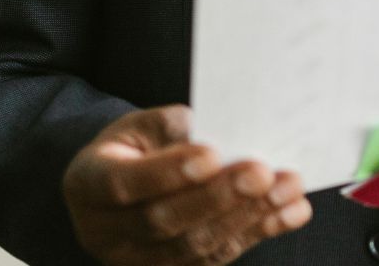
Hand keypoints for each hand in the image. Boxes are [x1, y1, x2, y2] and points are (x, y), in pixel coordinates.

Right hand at [62, 104, 312, 265]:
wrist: (117, 191)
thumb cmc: (131, 150)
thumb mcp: (134, 127)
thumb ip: (164, 126)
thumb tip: (205, 126)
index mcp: (87, 184)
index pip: (125, 184)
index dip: (169, 172)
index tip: (212, 154)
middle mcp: (105, 232)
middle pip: (164, 222)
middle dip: (218, 197)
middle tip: (262, 171)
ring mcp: (136, 261)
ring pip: (194, 247)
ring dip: (249, 217)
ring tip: (289, 187)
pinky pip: (216, 258)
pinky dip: (258, 232)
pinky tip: (291, 211)